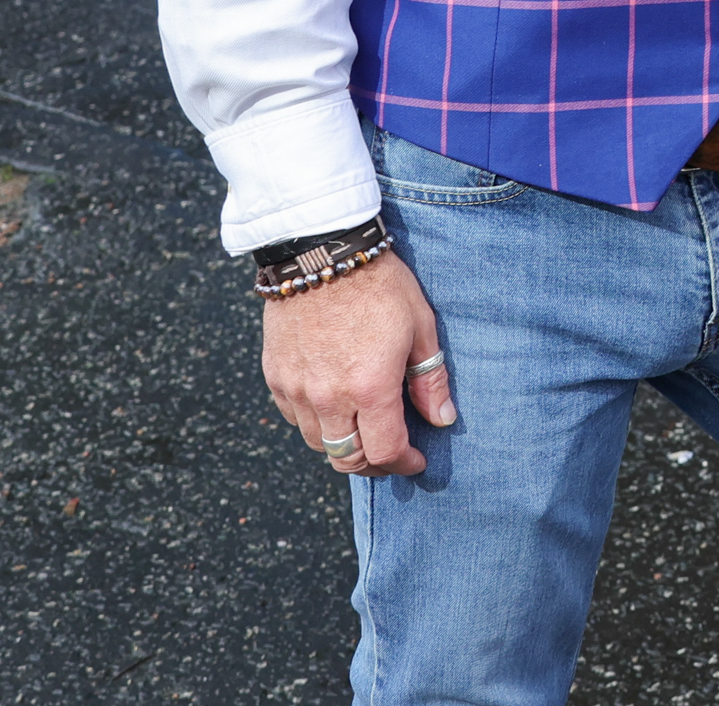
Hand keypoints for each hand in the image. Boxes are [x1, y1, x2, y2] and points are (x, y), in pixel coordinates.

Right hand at [262, 251, 454, 479]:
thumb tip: (442, 420)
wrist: (321, 253)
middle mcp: (329, 397)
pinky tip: (333, 407)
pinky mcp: (276, 377)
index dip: (405, 464)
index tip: (417, 461)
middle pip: (347, 458)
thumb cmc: (379, 285)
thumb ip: (430, 379)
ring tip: (363, 431)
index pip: (386, 451)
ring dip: (343, 445)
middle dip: (373, 465)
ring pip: (318, 443)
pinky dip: (315, 423)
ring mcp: (297, 389)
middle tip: (390, 455)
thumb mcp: (420, 326)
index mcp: (370, 387)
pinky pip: (294, 418)